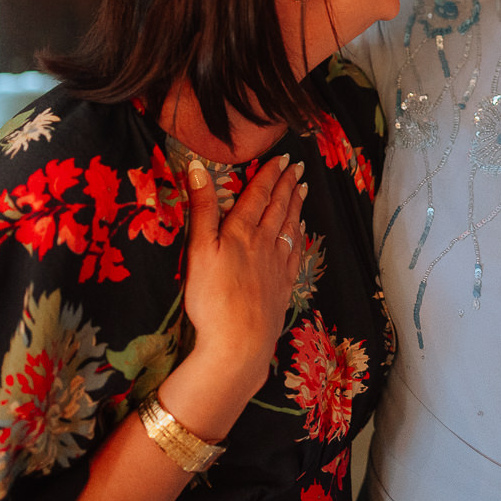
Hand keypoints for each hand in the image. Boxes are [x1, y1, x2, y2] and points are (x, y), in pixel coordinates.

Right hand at [182, 155, 305, 396]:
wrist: (239, 342)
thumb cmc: (212, 298)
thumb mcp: (198, 250)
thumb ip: (201, 208)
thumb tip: (198, 167)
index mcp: (241, 232)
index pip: (258, 195)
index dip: (270, 174)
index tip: (283, 158)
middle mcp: (264, 243)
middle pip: (278, 207)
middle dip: (287, 185)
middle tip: (298, 167)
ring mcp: (277, 265)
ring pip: (290, 227)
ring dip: (296, 206)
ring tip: (302, 190)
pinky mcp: (282, 286)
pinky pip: (295, 252)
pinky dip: (299, 236)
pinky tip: (301, 232)